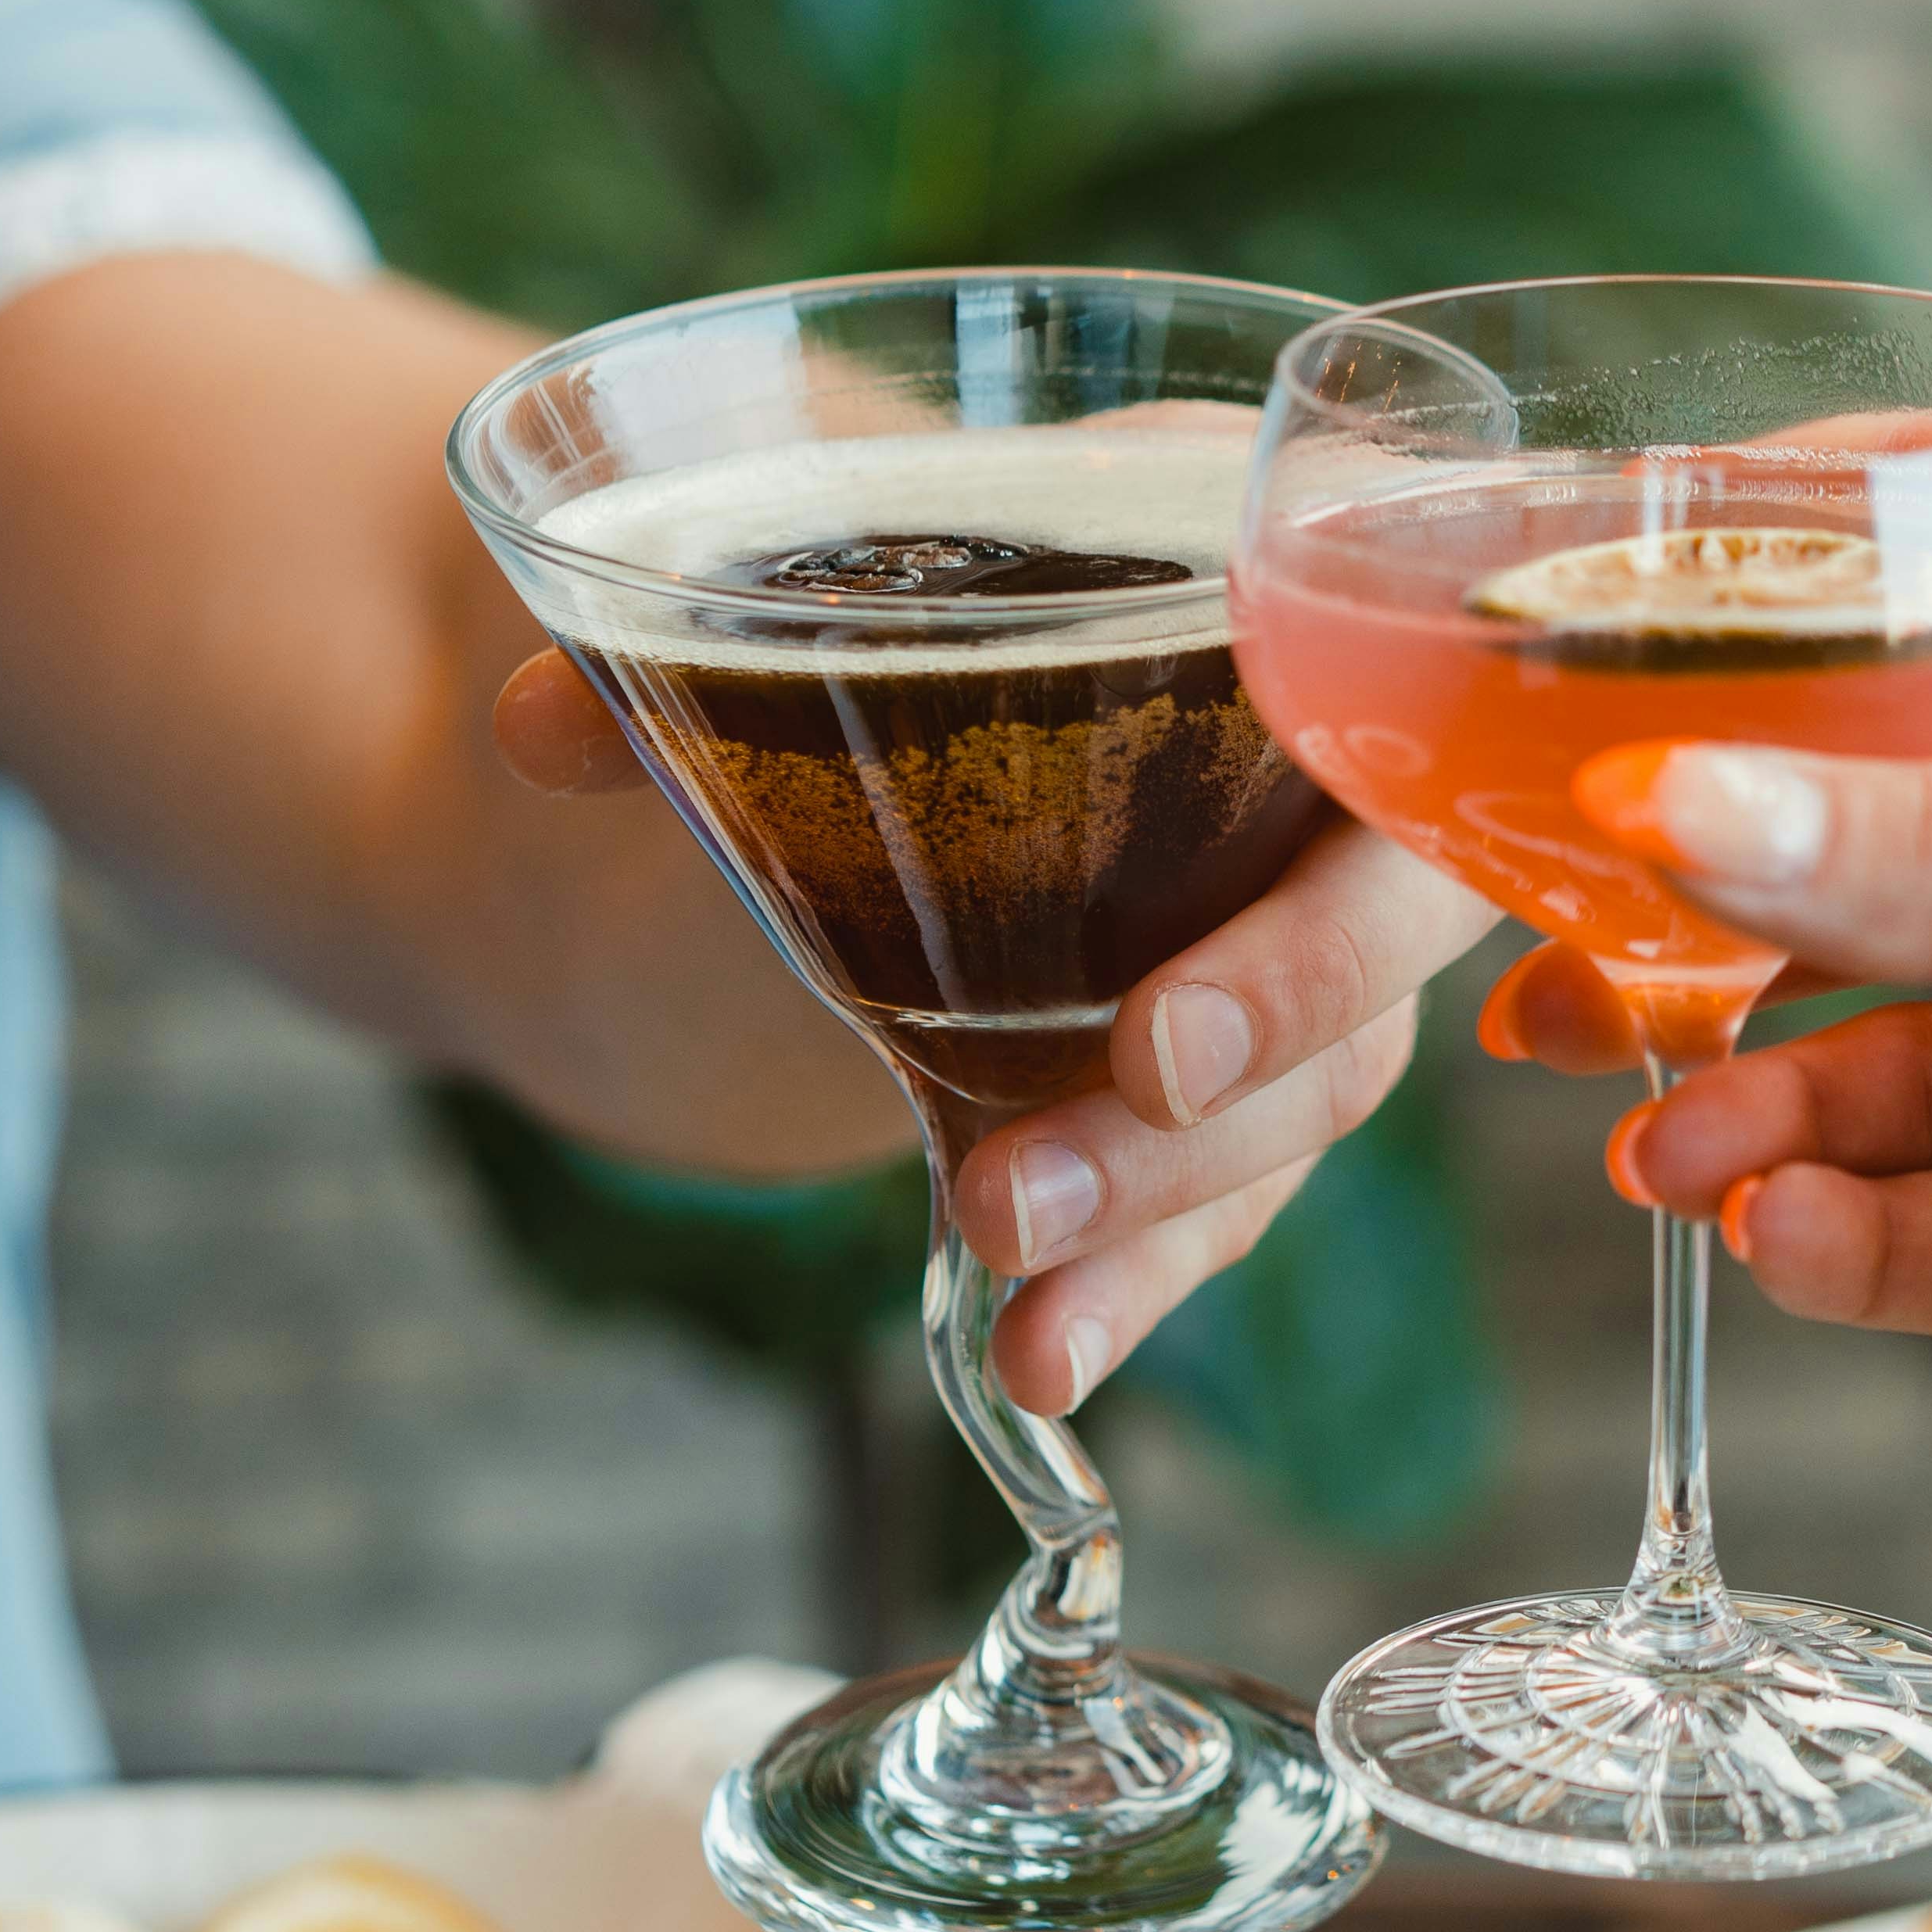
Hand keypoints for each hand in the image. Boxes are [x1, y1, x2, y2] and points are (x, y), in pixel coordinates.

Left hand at [500, 653, 1493, 1421]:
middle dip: (1248, 1063)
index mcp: (1267, 569)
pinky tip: (1042, 1362)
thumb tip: (541, 723)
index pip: (1390, 712)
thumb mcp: (808, 621)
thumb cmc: (894, 621)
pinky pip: (1242, 1177)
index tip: (1161, 1038)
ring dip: (1168, 1209)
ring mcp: (1316, 920)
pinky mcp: (1261, 1062)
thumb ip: (693, 666)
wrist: (883, 714)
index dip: (1322, 896)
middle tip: (1073, 1152)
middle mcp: (1336, 746)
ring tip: (1017, 1293)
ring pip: (1319, 1084)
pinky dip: (1141, 1279)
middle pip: (1377, 931)